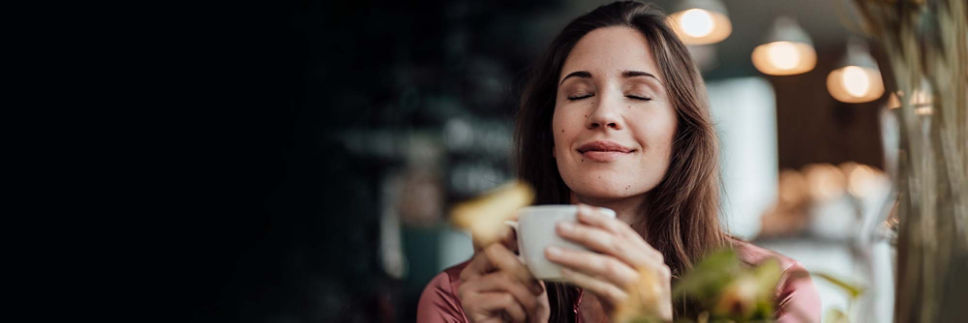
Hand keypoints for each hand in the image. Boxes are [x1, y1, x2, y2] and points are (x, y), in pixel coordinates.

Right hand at [458, 228, 549, 322]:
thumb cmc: (520, 312)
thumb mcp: (523, 283)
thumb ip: (520, 262)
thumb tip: (522, 228)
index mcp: (479, 265)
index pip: (493, 242)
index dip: (510, 242)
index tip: (529, 253)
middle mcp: (468, 274)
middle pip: (495, 253)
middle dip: (523, 271)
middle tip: (538, 290)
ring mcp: (466, 289)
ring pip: (506, 279)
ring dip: (527, 298)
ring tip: (532, 311)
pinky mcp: (471, 305)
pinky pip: (506, 299)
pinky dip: (520, 312)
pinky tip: (518, 320)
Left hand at [545, 204, 672, 319]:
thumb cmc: (630, 300)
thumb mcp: (626, 275)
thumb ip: (611, 256)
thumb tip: (577, 231)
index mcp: (651, 257)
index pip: (624, 232)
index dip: (600, 219)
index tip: (577, 209)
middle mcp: (653, 270)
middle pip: (615, 245)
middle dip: (585, 233)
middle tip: (559, 227)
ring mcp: (644, 290)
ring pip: (607, 265)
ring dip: (576, 256)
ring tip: (551, 251)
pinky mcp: (632, 307)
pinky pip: (602, 288)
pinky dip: (581, 278)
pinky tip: (562, 273)